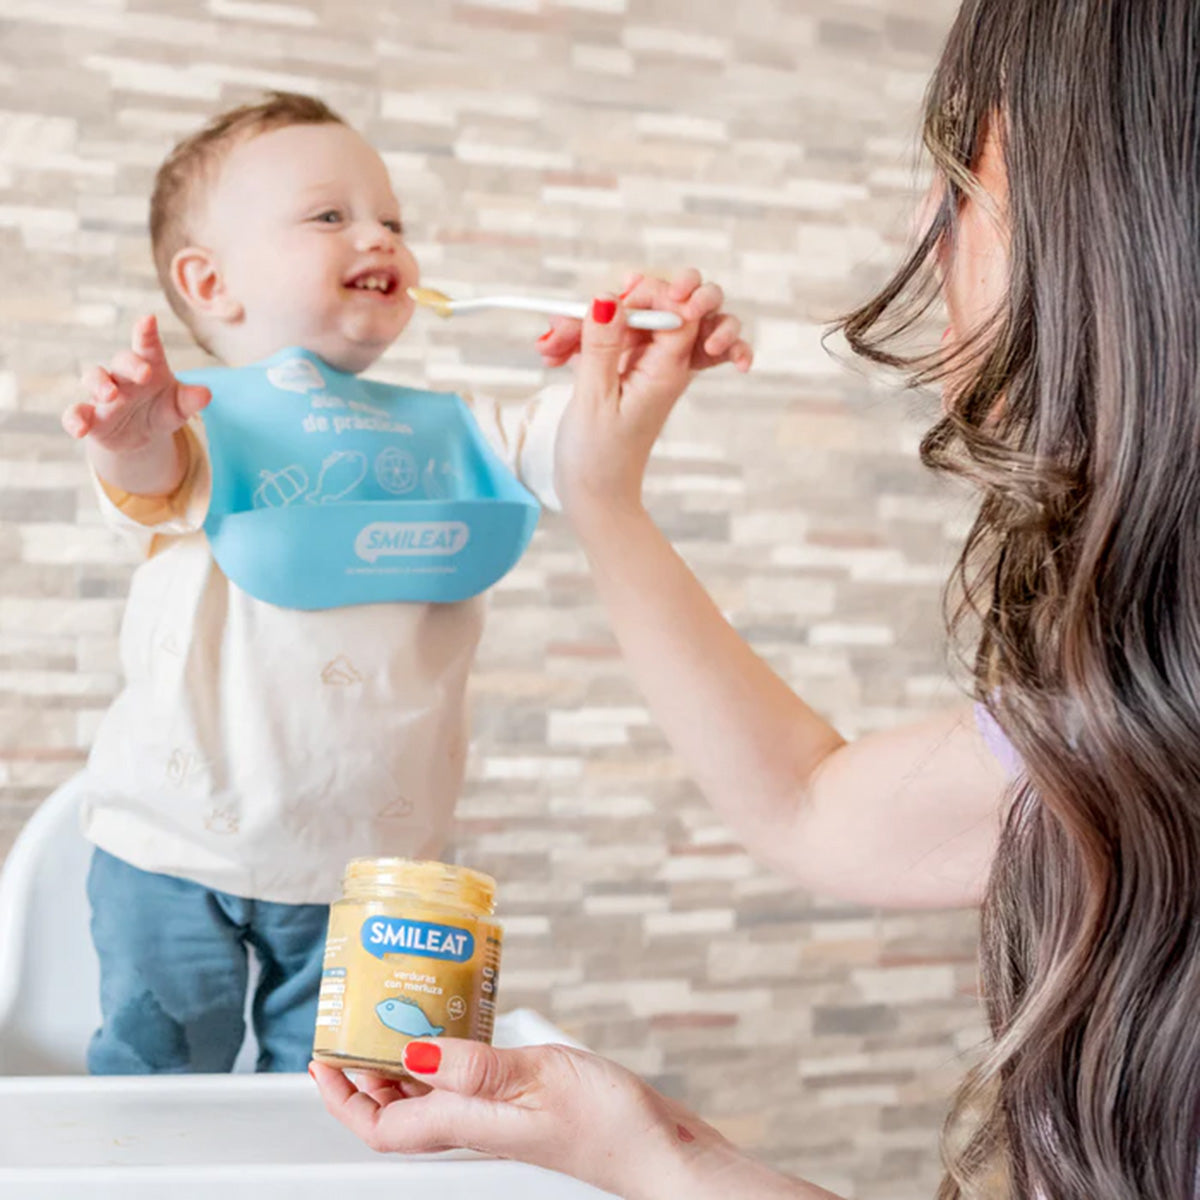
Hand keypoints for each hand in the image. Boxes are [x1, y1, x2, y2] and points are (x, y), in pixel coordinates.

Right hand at [63, 314, 209, 453]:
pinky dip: (74, 420)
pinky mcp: (91, 416)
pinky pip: (75, 413)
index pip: (148, 346)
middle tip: (144, 373)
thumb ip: (190, 400)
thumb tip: (206, 394)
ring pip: (94, 379)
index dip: (147, 333)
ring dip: (99, 384)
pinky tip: (79, 430)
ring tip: (110, 395)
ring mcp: (104, 394)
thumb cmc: (162, 410)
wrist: (142, 436)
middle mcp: (123, 376)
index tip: (149, 320)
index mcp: (149, 367)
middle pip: (121, 362)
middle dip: (130, 365)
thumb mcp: (179, 408)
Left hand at [311, 1039, 713, 1199]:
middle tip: (351, 1027)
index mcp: (469, 1124)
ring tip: (394, 1017)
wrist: (658, 1151)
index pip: (382, 1124)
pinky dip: (447, 1054)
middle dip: (363, 1074)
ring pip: (429, 1093)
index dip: (344, 1097)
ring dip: (401, 1060)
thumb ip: (473, 1065)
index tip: (323, 1059)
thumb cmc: (610, 1124)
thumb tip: (411, 1051)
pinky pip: (465, 1080)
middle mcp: (475, 1124)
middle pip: (397, 1109)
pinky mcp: (521, 1104)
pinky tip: (459, 1028)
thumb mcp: (537, 1079)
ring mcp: (497, 1116)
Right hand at [545, 270, 751, 524]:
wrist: (595, 497)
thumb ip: (602, 345)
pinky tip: (553, 356)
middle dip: (605, 308)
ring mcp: (643, 367)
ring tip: (548, 350)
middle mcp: (662, 365)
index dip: (648, 295)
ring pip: (620, 322)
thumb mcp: (594, 398)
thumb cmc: (598, 458)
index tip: (609, 301)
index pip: (679, 310)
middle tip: (563, 330)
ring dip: (582, 327)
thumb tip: (609, 297)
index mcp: (667, 371)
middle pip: (647, 309)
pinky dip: (579, 342)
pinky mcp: (624, 372)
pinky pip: (607, 340)